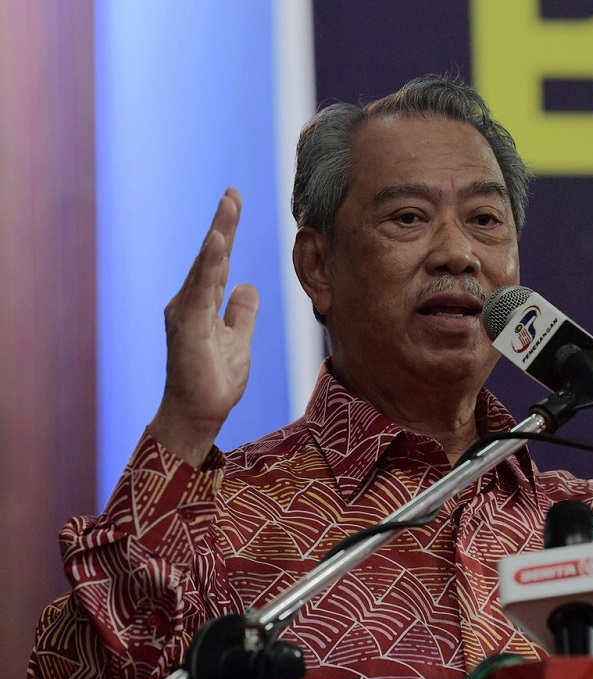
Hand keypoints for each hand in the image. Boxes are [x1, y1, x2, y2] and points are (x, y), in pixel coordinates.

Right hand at [148, 188, 259, 465]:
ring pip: (205, 266)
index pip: (218, 262)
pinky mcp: (188, 326)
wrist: (199, 414)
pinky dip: (209, 265)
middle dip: (223, 223)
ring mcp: (187, 312)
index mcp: (203, 304)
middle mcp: (191, 303)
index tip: (234, 202)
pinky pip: (201, 289)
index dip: (227, 233)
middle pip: (211, 256)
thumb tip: (247, 286)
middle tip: (233, 192)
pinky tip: (217, 242)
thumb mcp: (238, 340)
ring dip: (218, 235)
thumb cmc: (214, 381)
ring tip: (229, 205)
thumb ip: (241, 313)